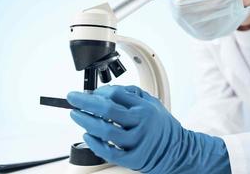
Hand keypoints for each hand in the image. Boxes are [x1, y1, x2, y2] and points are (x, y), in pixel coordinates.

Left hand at [67, 85, 230, 173]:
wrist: (177, 149)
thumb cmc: (161, 124)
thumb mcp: (152, 102)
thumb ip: (131, 94)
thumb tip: (104, 92)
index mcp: (145, 107)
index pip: (116, 94)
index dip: (98, 92)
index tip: (87, 93)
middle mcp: (142, 123)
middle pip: (107, 110)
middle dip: (85, 102)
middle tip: (72, 98)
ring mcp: (138, 142)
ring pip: (106, 131)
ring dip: (86, 122)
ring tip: (76, 115)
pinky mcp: (134, 158)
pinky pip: (110, 152)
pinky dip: (95, 144)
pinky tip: (87, 136)